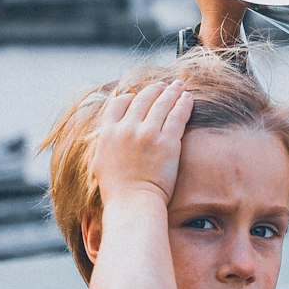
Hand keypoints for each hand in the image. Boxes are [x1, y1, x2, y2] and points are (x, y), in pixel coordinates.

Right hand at [92, 81, 194, 208]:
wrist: (133, 203)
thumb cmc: (117, 191)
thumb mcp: (100, 163)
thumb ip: (105, 144)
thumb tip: (108, 136)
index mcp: (108, 133)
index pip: (118, 104)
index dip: (131, 97)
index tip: (138, 96)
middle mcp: (126, 128)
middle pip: (142, 99)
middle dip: (155, 90)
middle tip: (164, 86)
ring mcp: (148, 133)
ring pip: (161, 103)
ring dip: (171, 91)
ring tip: (179, 86)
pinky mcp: (167, 142)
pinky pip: (177, 115)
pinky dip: (183, 104)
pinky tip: (188, 98)